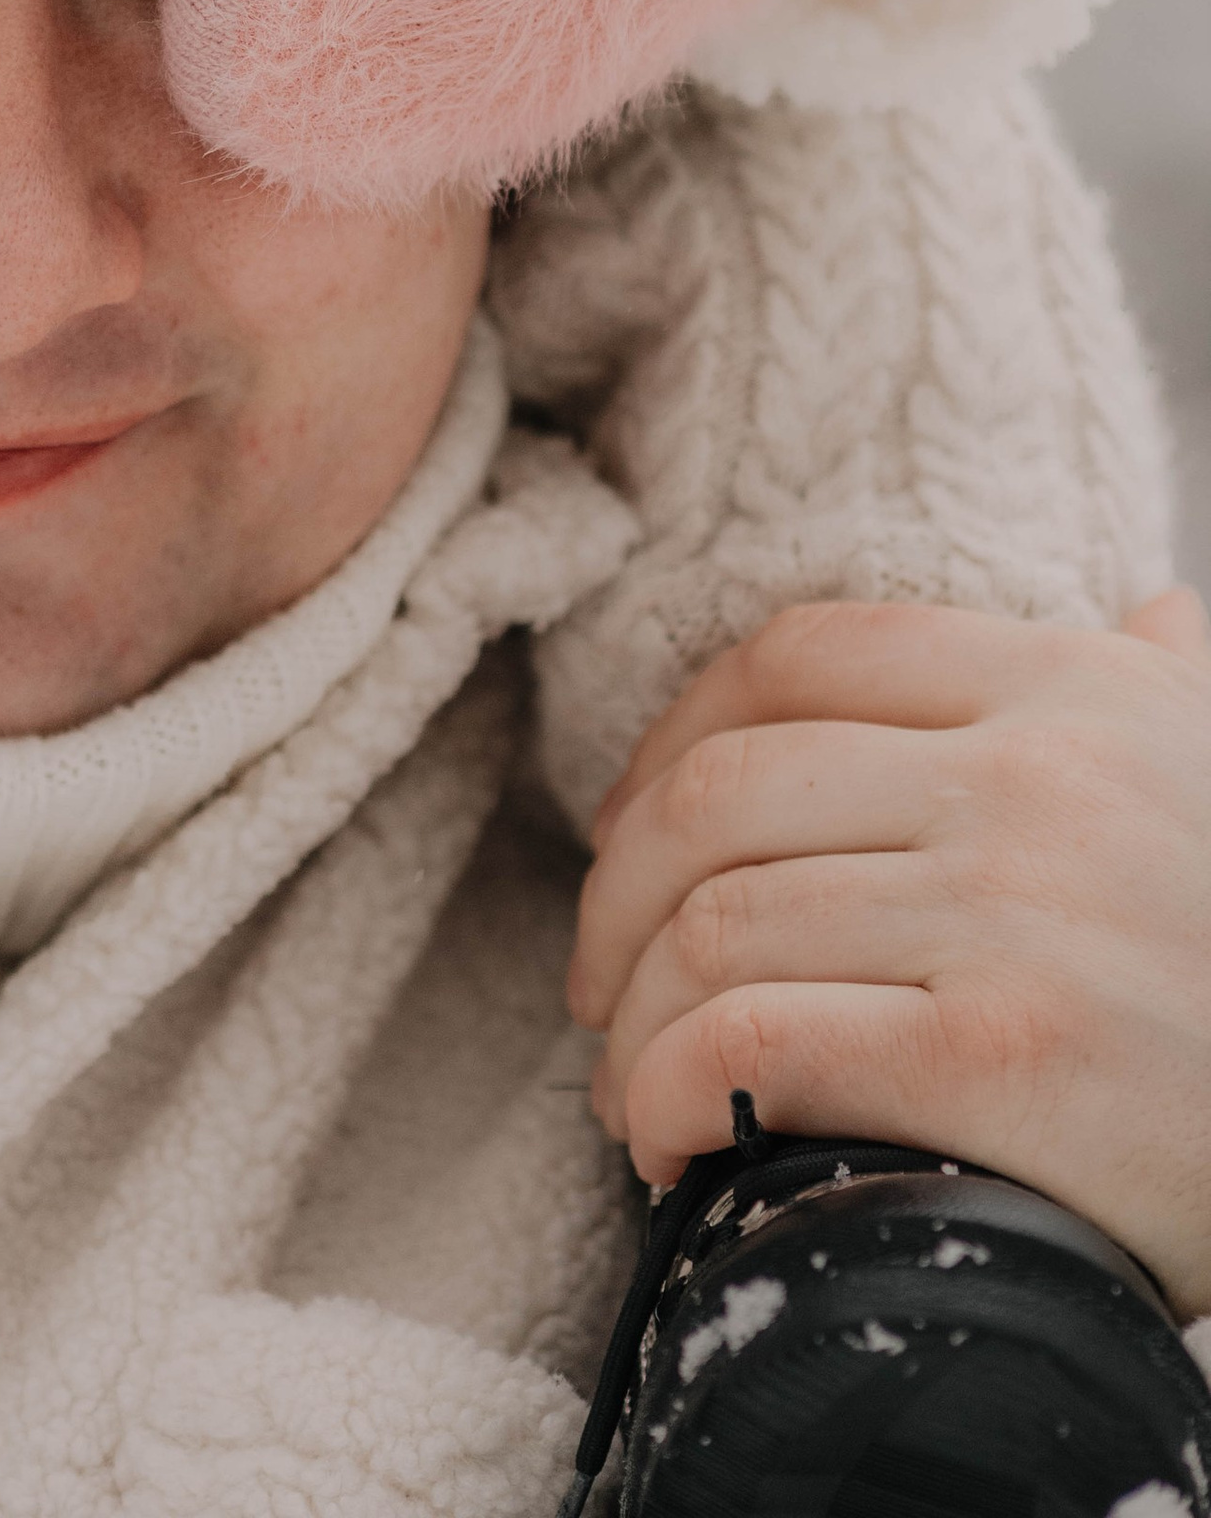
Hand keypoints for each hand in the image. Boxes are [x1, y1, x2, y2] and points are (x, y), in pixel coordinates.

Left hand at [568, 589, 1210, 1316]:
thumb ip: (1171, 689)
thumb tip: (1153, 616)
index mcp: (1071, 687)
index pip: (798, 656)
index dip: (672, 742)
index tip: (629, 836)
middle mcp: (1032, 776)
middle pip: (721, 794)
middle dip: (619, 899)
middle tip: (601, 986)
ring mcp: (1015, 911)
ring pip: (718, 926)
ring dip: (633, 1021)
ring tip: (634, 1091)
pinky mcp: (1003, 1056)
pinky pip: (756, 1041)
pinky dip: (676, 1089)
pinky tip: (673, 1138)